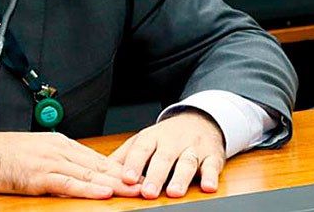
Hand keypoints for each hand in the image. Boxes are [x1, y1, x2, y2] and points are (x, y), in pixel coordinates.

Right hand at [0, 131, 140, 198]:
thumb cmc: (2, 154)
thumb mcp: (35, 151)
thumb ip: (57, 158)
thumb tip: (76, 170)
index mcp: (58, 143)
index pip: (95, 157)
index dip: (118, 167)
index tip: (137, 175)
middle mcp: (57, 149)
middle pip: (97, 165)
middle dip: (124, 175)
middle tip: (146, 183)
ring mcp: (49, 162)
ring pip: (88, 174)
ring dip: (113, 183)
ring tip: (134, 190)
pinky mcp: (38, 176)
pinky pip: (68, 183)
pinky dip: (87, 189)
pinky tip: (103, 193)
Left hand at [109, 109, 225, 198]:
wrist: (199, 120)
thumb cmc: (166, 137)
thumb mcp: (144, 141)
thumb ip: (124, 156)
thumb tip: (100, 171)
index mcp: (152, 137)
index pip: (141, 149)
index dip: (133, 163)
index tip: (126, 178)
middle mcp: (173, 141)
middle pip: (163, 158)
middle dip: (155, 175)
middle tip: (148, 192)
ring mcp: (193, 147)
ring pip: (187, 162)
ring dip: (181, 178)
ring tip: (173, 192)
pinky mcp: (212, 155)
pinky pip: (212, 166)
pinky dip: (211, 176)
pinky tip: (208, 187)